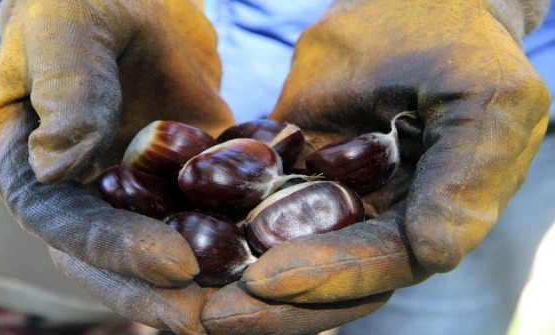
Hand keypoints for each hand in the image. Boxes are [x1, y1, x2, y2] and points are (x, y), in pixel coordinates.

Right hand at [0, 0, 233, 332]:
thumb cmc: (78, 2)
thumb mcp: (65, 32)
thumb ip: (65, 91)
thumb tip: (58, 166)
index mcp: (31, 167)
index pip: (66, 224)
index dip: (116, 250)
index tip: (175, 266)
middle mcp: (82, 192)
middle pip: (115, 257)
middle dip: (161, 292)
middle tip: (214, 319)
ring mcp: (136, 189)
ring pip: (165, 244)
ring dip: (205, 278)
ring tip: (251, 302)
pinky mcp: (183, 176)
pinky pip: (206, 210)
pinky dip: (238, 233)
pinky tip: (277, 252)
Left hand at [203, 0, 550, 332]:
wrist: (407, 4)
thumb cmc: (457, 46)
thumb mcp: (488, 105)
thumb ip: (468, 181)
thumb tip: (434, 255)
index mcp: (424, 221)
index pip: (377, 268)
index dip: (326, 278)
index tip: (264, 281)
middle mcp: (371, 223)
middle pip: (322, 280)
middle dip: (268, 305)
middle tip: (206, 317)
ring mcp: (322, 199)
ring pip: (276, 253)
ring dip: (230, 275)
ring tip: (177, 290)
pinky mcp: (283, 171)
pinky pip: (245, 203)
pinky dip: (210, 221)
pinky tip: (168, 231)